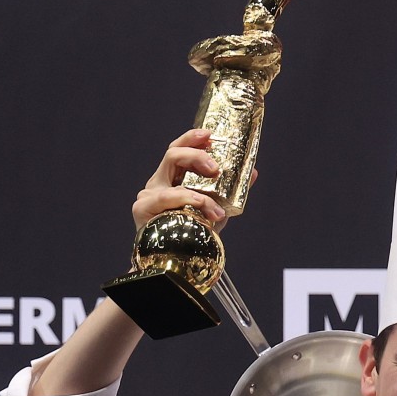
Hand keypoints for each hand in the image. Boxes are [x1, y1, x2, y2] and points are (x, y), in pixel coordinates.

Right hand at [132, 129, 258, 231]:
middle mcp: (159, 183)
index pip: (179, 150)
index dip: (192, 138)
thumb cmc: (195, 234)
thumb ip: (233, 191)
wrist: (181, 261)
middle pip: (172, 154)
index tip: (210, 134)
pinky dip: (188, 200)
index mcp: (172, 178)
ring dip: (197, 185)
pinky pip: (166, 197)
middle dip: (196, 154)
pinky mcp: (143, 209)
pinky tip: (205, 209)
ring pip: (170, 174)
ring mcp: (149, 195)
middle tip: (216, 167)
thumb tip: (253, 172)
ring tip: (216, 205)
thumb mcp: (218, 209)